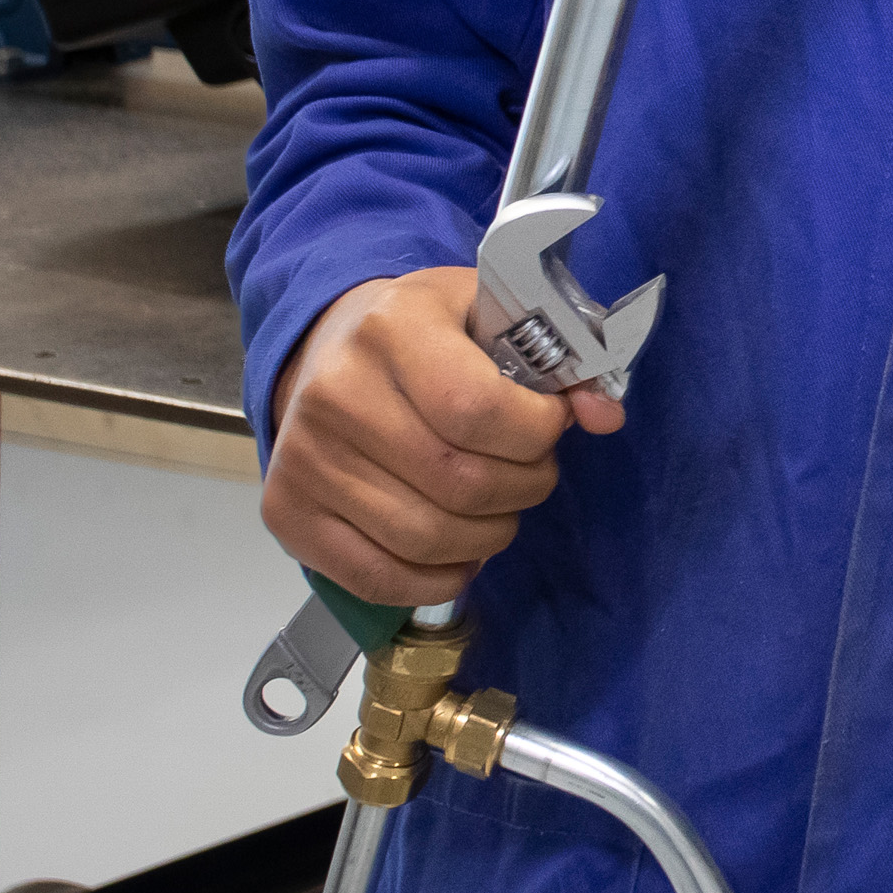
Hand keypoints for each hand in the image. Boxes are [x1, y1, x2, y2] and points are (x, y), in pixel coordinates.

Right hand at [260, 266, 622, 605]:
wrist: (325, 345)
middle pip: (460, 483)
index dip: (537, 431)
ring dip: (489, 536)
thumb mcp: (494, 314)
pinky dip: (436, 579)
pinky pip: (377, 577)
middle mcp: (335, 393)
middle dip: (525, 487)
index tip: (551, 423)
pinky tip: (459, 553)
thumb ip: (560, 358)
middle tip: (533, 471)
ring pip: (427, 538)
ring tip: (499, 506)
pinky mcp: (287, 513)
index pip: (478, 410)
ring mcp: (304, 460)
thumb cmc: (426, 330)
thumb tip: (605, 416)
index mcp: (391, 328)